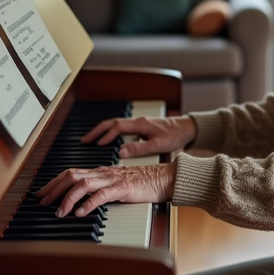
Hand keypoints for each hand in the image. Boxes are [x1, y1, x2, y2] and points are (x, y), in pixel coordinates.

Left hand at [35, 162, 176, 216]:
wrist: (163, 178)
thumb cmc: (142, 183)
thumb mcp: (116, 185)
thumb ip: (100, 189)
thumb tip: (82, 201)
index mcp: (100, 172)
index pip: (70, 173)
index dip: (53, 183)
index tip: (41, 195)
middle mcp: (103, 173)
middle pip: (71, 176)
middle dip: (53, 190)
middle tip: (43, 204)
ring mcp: (112, 179)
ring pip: (82, 184)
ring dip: (67, 199)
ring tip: (59, 212)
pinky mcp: (123, 188)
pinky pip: (101, 195)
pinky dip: (88, 204)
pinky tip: (80, 213)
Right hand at [81, 115, 196, 158]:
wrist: (188, 128)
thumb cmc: (176, 135)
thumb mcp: (158, 145)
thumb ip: (139, 149)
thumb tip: (120, 152)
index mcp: (140, 124)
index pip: (116, 127)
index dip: (105, 135)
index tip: (95, 144)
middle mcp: (137, 122)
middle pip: (112, 123)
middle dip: (97, 131)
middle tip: (84, 140)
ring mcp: (139, 123)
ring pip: (116, 124)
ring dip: (103, 131)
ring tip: (92, 140)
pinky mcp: (142, 127)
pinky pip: (122, 128)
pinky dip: (112, 133)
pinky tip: (109, 140)